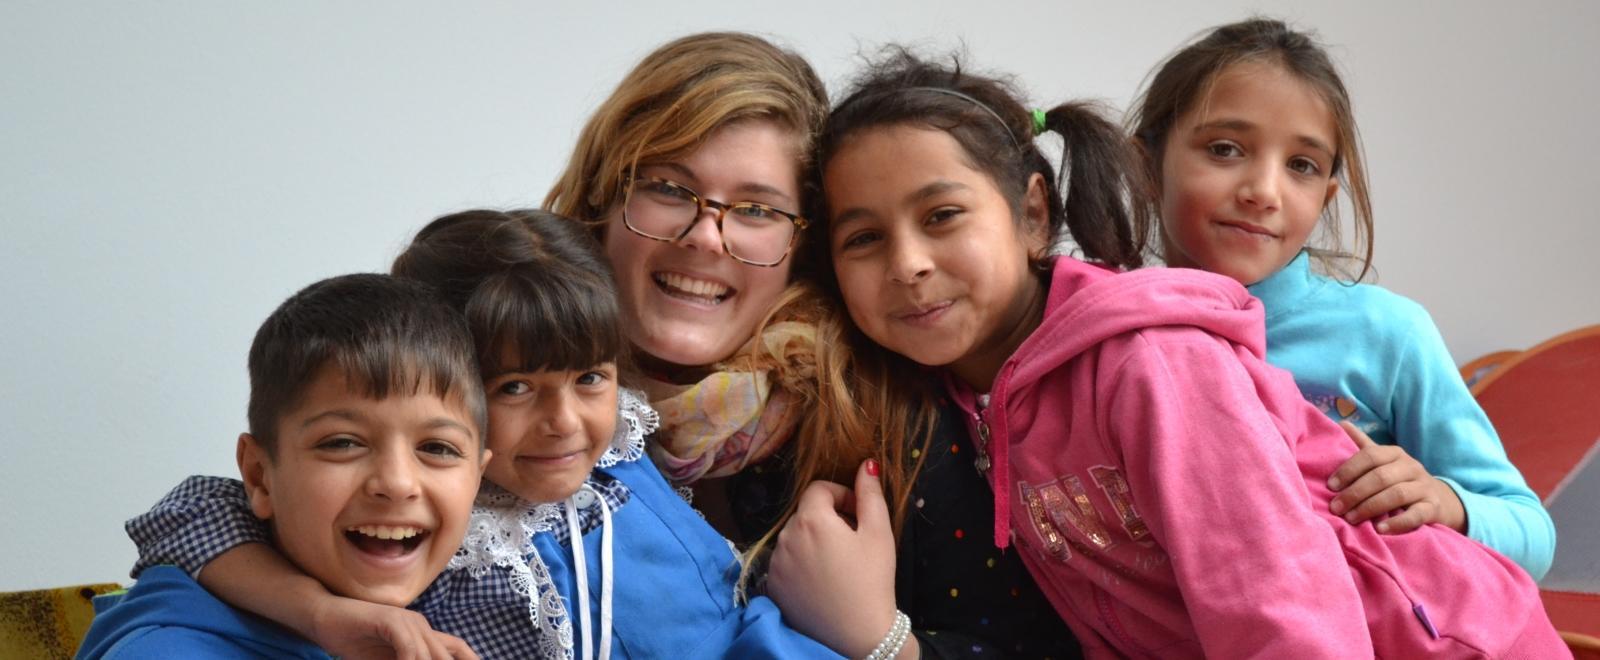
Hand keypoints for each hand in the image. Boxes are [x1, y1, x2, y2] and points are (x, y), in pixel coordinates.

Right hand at [306, 595, 477, 659]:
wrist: (324, 617)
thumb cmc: (354, 641)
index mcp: (423, 634)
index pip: (456, 648)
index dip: (471, 659)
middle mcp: (421, 625)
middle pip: (446, 653)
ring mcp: (407, 620)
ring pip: (428, 653)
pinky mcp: (390, 619)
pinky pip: (408, 645)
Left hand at [767, 459, 906, 657]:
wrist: (857, 636)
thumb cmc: (872, 581)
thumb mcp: (879, 534)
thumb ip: (870, 494)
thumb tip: (866, 463)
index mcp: (811, 520)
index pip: (818, 489)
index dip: (841, 495)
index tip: (858, 514)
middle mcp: (785, 538)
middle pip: (805, 513)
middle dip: (828, 519)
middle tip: (852, 540)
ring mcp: (775, 564)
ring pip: (794, 538)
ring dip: (813, 541)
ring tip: (838, 563)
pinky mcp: (772, 587)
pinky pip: (785, 562)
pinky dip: (800, 563)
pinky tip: (822, 580)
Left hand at [1327, 421, 1464, 533]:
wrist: (1439, 499)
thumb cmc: (1400, 479)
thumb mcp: (1384, 461)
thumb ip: (1364, 445)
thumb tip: (1341, 423)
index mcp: (1395, 453)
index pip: (1370, 456)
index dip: (1349, 470)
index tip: (1331, 486)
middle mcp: (1411, 467)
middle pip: (1381, 477)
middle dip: (1355, 493)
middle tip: (1336, 508)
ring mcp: (1424, 487)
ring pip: (1397, 495)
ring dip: (1370, 507)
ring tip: (1351, 518)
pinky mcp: (1433, 508)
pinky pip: (1416, 515)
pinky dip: (1397, 522)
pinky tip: (1379, 529)